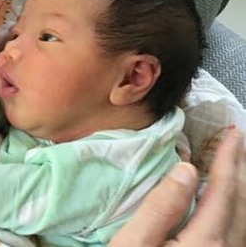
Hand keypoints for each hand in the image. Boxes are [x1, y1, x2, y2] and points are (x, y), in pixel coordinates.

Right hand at [110, 129, 244, 245]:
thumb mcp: (134, 243)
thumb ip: (160, 208)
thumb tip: (186, 170)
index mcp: (205, 239)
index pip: (223, 191)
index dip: (227, 160)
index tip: (233, 134)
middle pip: (239, 201)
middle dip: (239, 168)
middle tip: (238, 141)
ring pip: (241, 216)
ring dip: (238, 187)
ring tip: (234, 165)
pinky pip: (235, 227)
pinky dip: (233, 205)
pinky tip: (223, 201)